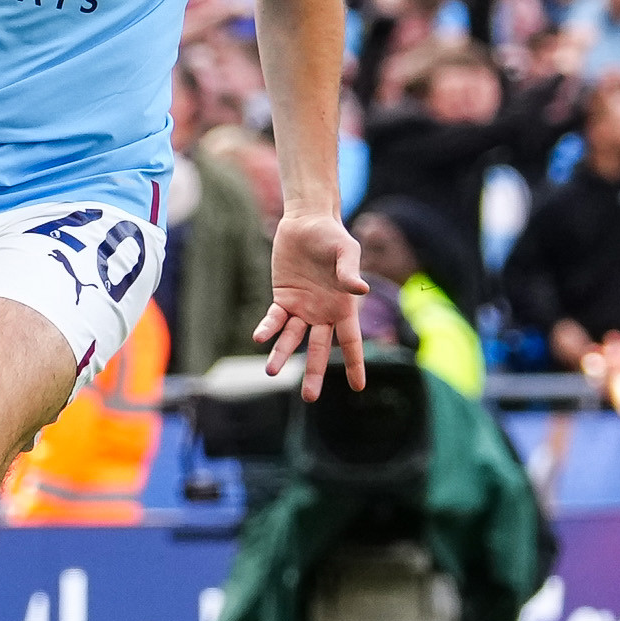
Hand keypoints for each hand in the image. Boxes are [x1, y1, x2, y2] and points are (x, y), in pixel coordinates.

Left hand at [255, 210, 368, 400]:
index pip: (351, 342)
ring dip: (282, 354)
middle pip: (319, 349)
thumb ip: (350, 272)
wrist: (306, 222)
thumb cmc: (333, 237)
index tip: (357, 388)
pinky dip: (268, 328)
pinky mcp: (282, 298)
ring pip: (292, 338)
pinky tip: (260, 337)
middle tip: (310, 398)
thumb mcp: (346, 252)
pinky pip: (274, 319)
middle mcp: (323, 313)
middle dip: (314, 373)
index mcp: (344, 308)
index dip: (355, 364)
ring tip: (272, 371)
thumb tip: (359, 290)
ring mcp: (301, 308)